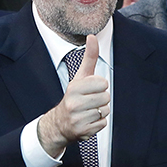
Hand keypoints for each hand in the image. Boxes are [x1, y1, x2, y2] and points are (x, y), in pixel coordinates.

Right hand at [38, 35, 109, 156]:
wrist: (60, 123)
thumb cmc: (74, 96)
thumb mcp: (80, 76)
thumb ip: (89, 56)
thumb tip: (92, 36)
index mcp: (74, 87)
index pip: (103, 83)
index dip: (99, 86)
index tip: (90, 89)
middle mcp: (74, 103)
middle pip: (106, 97)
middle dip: (101, 99)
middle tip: (89, 101)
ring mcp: (78, 118)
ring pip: (105, 110)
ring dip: (100, 111)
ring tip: (88, 111)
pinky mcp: (83, 131)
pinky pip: (103, 123)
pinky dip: (98, 123)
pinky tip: (88, 120)